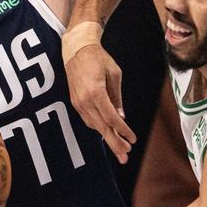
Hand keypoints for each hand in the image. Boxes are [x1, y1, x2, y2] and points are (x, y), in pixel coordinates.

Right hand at [65, 45, 134, 161]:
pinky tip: (107, 133)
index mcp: (96, 92)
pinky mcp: (74, 102)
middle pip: (101, 127)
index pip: (111, 118)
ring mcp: (77, 102)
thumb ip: (117, 97)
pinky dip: (98, 127)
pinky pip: (88, 119)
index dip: (123, 131)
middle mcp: (84, 100)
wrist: (76, 49)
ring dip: (106, 137)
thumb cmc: (98, 58)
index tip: (132, 140)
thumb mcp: (114, 75)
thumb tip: (121, 117)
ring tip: (119, 149)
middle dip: (114, 143)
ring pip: (94, 125)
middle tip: (125, 157)